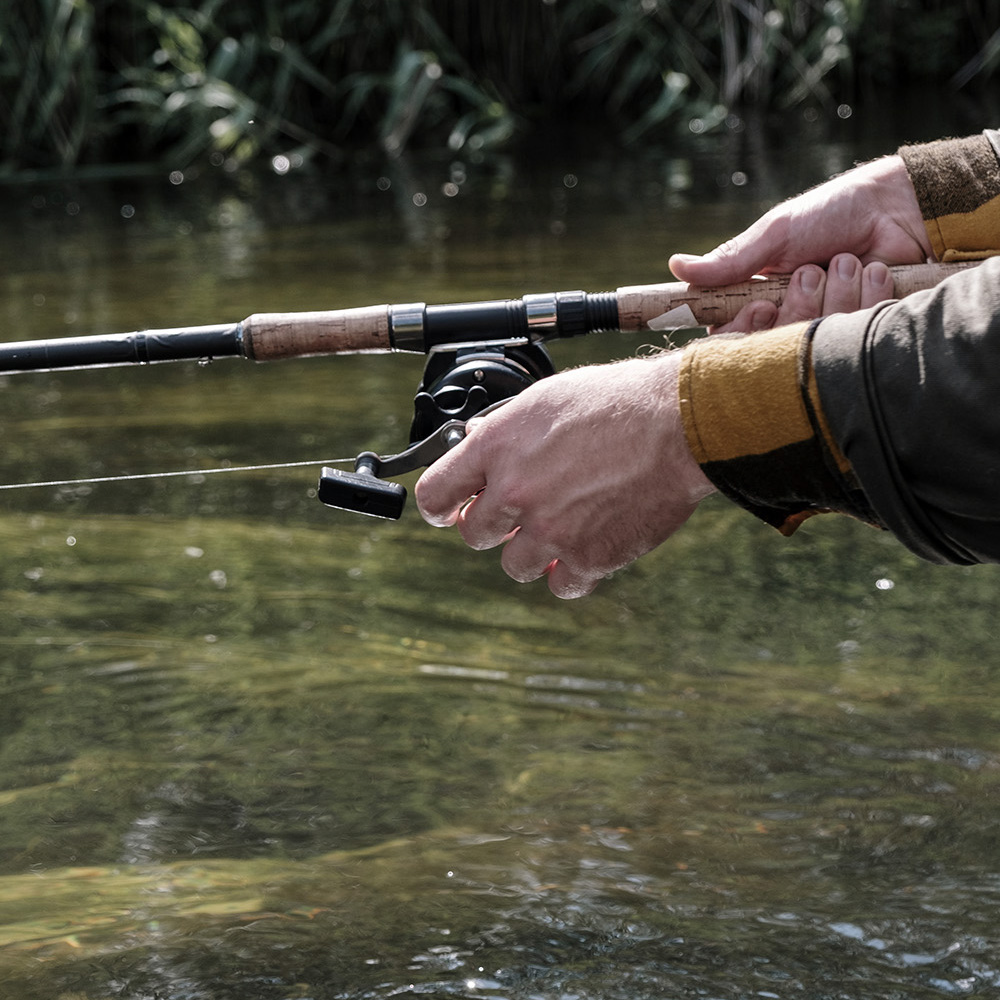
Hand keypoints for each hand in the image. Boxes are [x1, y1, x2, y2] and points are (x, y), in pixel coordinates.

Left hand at [415, 353, 715, 598]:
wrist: (678, 424)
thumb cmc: (618, 401)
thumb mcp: (546, 399)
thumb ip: (506, 431)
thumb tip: (477, 443)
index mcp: (497, 447)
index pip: (436, 493)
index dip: (438, 507)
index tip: (447, 512)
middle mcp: (516, 492)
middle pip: (473, 534)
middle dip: (491, 525)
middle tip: (515, 515)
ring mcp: (550, 530)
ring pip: (515, 565)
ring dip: (531, 551)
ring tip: (557, 529)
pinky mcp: (588, 558)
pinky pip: (561, 586)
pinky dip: (569, 574)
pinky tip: (581, 552)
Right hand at [669, 154, 931, 332]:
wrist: (899, 205)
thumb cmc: (832, 212)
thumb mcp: (775, 233)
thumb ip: (729, 259)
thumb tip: (676, 267)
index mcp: (763, 298)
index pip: (737, 335)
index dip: (744, 330)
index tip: (759, 309)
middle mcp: (793, 318)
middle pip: (778, 340)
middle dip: (799, 302)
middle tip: (811, 271)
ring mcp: (829, 326)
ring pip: (820, 334)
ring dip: (837, 290)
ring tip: (847, 258)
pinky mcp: (865, 328)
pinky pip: (858, 329)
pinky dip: (868, 292)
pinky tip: (875, 269)